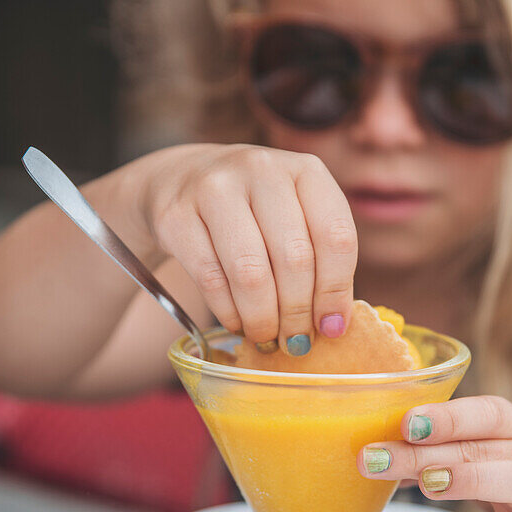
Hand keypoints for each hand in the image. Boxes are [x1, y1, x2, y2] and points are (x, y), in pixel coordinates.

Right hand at [126, 143, 357, 351]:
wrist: (179, 181)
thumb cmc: (254, 211)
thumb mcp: (296, 217)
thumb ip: (321, 260)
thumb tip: (333, 326)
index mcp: (306, 171)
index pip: (336, 235)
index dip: (335, 290)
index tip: (331, 328)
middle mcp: (262, 169)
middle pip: (294, 258)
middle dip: (298, 313)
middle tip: (296, 342)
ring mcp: (215, 188)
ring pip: (251, 273)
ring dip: (263, 319)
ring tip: (267, 338)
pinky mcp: (175, 215)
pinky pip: (211, 279)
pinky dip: (228, 312)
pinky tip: (237, 323)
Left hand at [359, 396, 511, 511]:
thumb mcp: (500, 456)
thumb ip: (450, 453)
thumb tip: (385, 452)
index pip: (488, 412)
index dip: (448, 415)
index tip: (405, 421)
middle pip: (483, 448)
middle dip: (427, 452)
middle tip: (376, 459)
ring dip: (469, 480)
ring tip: (426, 485)